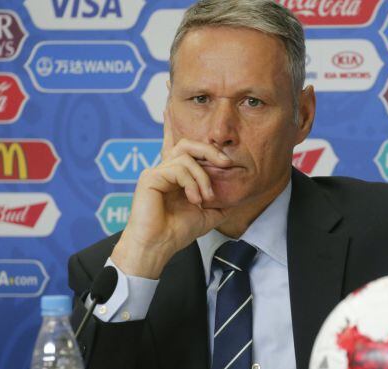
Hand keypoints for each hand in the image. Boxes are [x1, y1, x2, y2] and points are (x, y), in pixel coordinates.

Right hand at [110, 109, 231, 278]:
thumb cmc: (178, 232)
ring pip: (187, 155)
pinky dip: (193, 182)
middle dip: (211, 150)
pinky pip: (179, 167)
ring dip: (204, 176)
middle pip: (189, 143)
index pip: (177, 143)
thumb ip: (219, 198)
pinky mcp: (150, 177)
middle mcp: (164, 168)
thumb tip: (236, 193)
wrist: (159, 247)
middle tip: (228, 164)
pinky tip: (195, 199)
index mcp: (175, 174)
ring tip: (206, 198)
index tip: (170, 101)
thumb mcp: (208, 213)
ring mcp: (155, 171)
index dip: (173, 122)